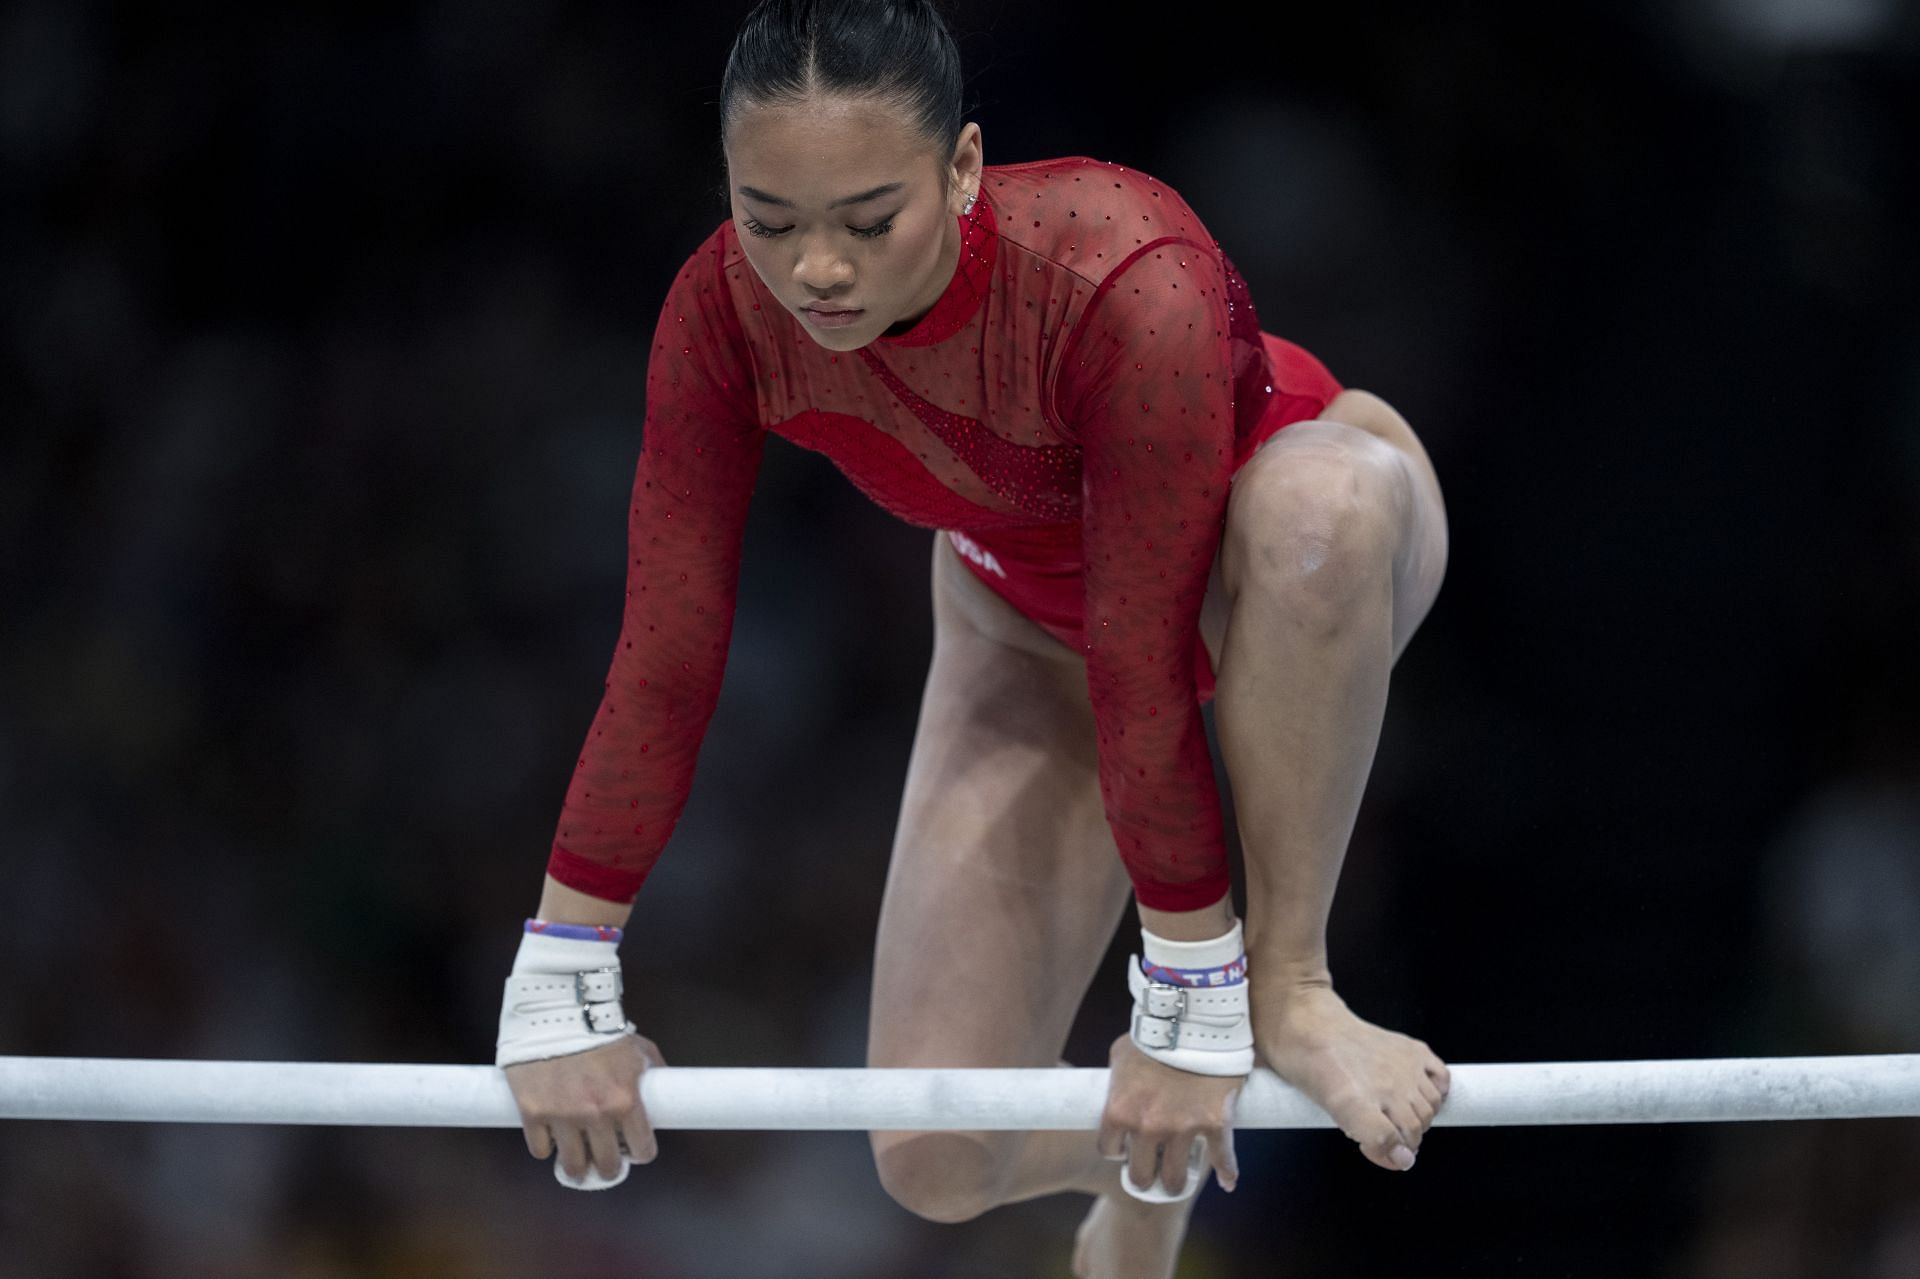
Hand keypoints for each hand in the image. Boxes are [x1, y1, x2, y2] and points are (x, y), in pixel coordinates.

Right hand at [504, 1032, 665, 1182]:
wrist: (558, 1009)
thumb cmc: (601, 1028)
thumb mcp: (639, 1048)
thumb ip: (653, 1072)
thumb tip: (664, 1089)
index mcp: (625, 1100)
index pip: (642, 1149)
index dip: (640, 1153)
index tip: (635, 1152)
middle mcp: (595, 1114)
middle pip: (606, 1165)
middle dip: (608, 1167)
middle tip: (605, 1162)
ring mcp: (562, 1116)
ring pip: (572, 1165)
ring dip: (577, 1167)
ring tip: (578, 1162)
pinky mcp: (532, 1112)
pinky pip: (540, 1149)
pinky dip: (546, 1146)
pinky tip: (551, 1137)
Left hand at [1097, 1034, 1242, 1197]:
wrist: (1192, 1016)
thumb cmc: (1152, 1032)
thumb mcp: (1122, 1055)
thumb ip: (1118, 1080)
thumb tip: (1119, 1088)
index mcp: (1119, 1111)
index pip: (1109, 1149)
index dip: (1117, 1150)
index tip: (1125, 1148)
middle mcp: (1147, 1126)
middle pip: (1141, 1174)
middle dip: (1144, 1177)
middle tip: (1150, 1173)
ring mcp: (1182, 1128)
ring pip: (1176, 1177)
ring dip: (1176, 1182)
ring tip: (1178, 1180)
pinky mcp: (1215, 1123)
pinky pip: (1222, 1159)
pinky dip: (1227, 1172)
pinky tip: (1227, 1181)